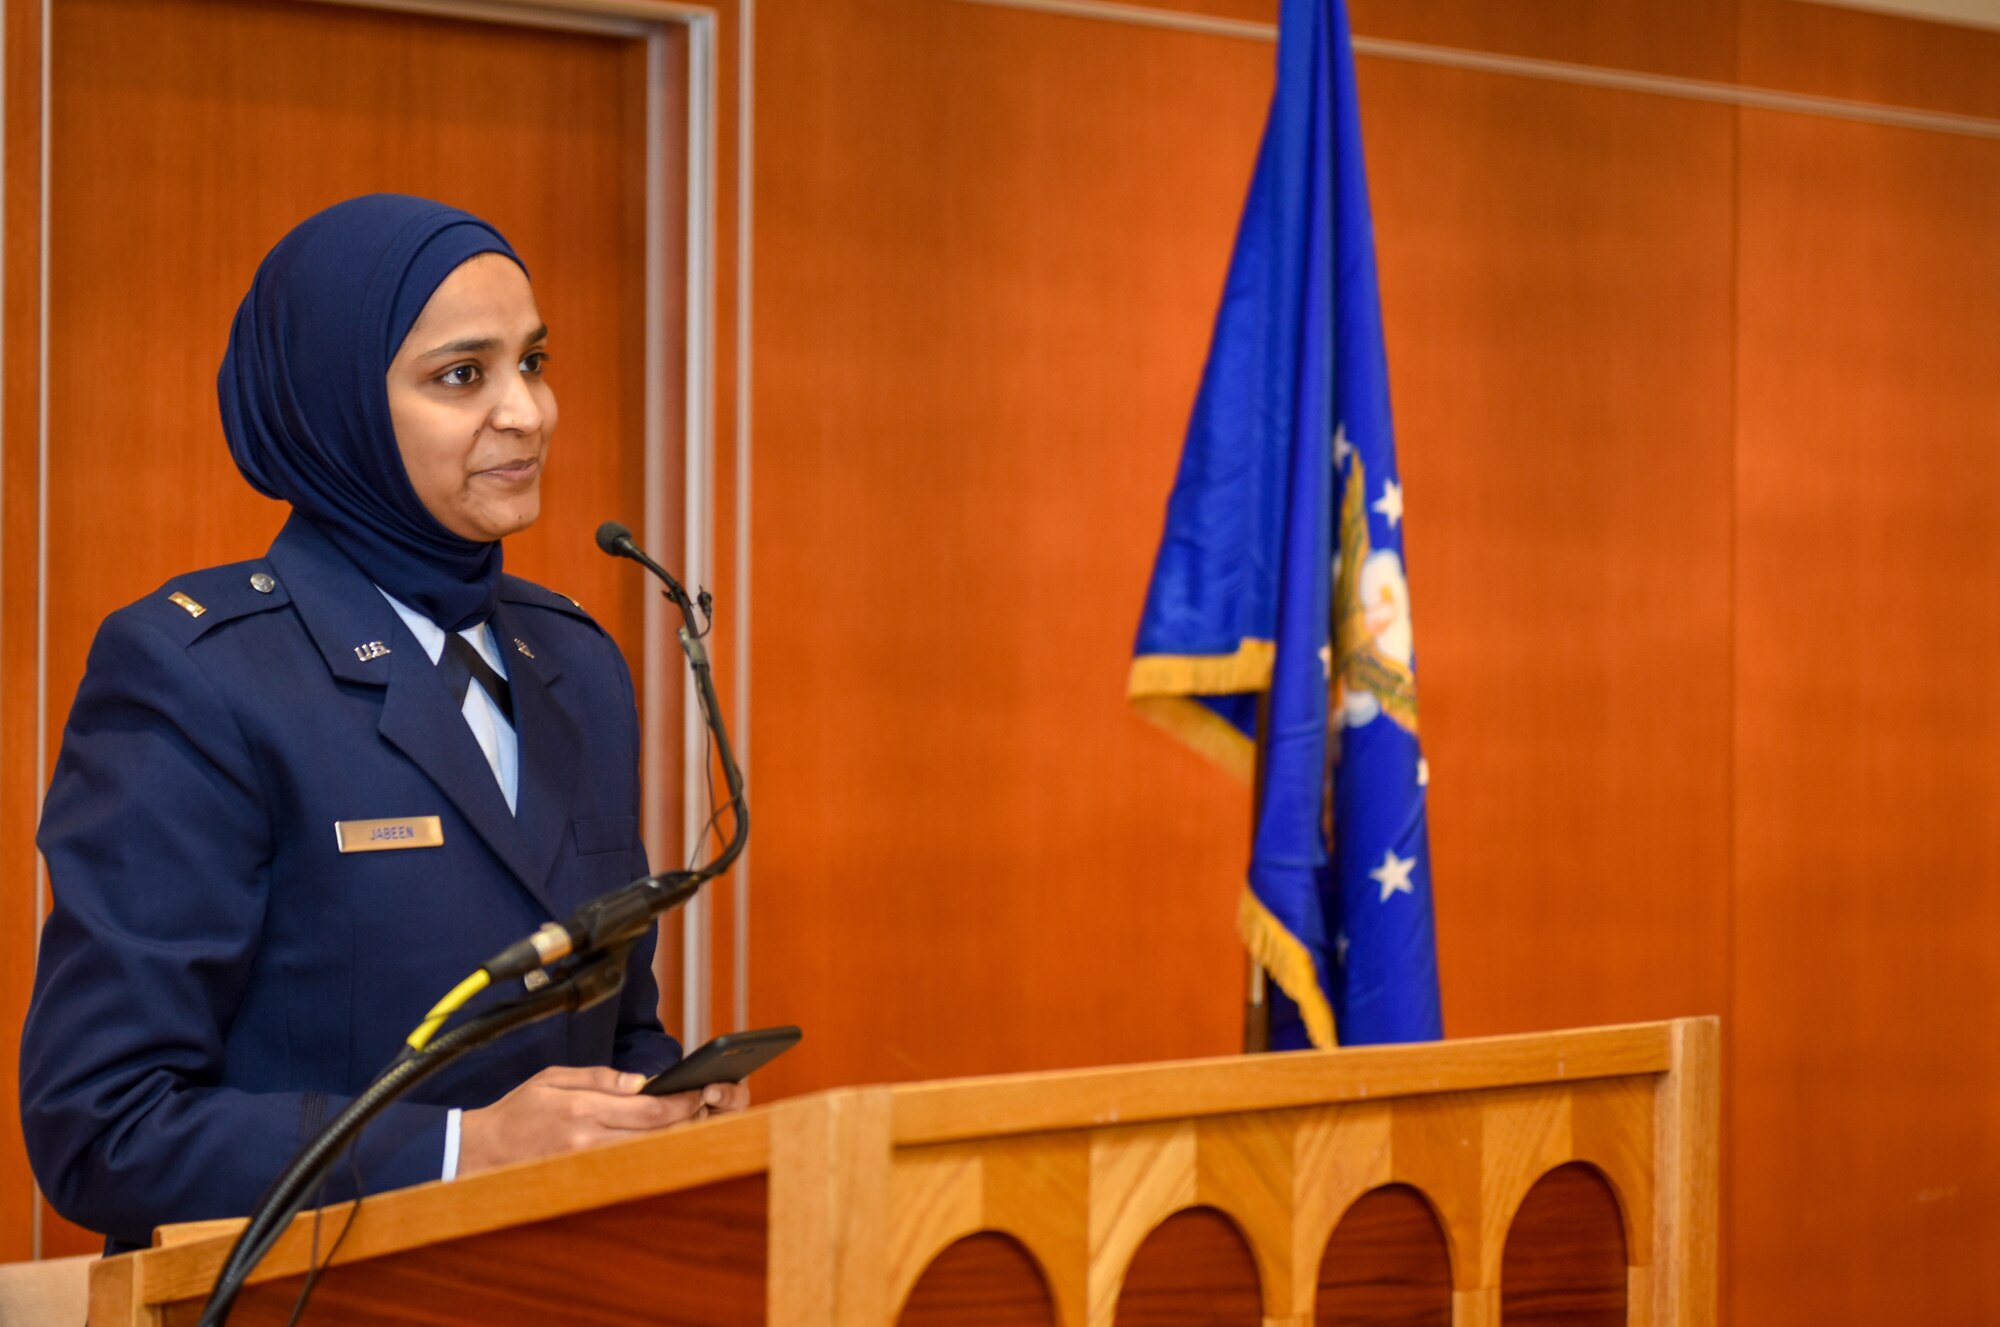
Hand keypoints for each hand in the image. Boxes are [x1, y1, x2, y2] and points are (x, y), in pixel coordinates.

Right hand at [457, 1065, 743, 1175]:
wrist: (483, 1153)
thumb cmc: (520, 1110)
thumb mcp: (554, 1078)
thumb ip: (600, 1078)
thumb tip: (643, 1082)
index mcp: (583, 1111)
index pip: (650, 1110)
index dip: (683, 1102)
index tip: (700, 1090)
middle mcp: (589, 1142)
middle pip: (658, 1135)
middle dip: (688, 1120)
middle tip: (704, 1105)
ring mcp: (589, 1167)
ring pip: (650, 1155)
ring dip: (675, 1139)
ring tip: (690, 1122)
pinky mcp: (586, 1181)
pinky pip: (631, 1169)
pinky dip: (652, 1156)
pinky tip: (663, 1143)